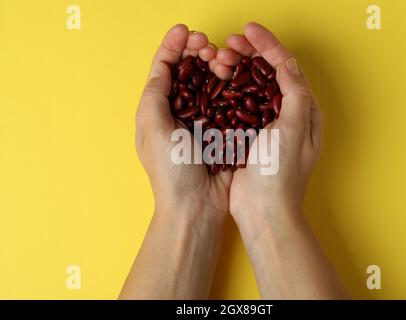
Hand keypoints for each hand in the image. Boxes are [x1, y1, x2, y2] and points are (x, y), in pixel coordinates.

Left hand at [121, 25, 229, 298]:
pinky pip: (228, 101)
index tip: (185, 31)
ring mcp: (202, 121)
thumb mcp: (154, 129)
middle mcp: (179, 113)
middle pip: (188, 73)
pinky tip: (234, 76)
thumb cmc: (171, 172)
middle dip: (196, 53)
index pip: (163, 71)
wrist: (196, 206)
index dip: (172, 47)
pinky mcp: (223, 130)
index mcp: (157, 112)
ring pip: (209, 83)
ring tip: (221, 58)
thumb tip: (162, 66)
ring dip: (214, 65)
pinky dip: (231, 85)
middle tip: (208, 45)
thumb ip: (154, 95)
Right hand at [214, 22, 322, 225]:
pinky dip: (228, 90)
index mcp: (304, 112)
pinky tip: (216, 82)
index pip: (288, 68)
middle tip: (230, 43)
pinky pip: (239, 105)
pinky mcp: (249, 136)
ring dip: (238, 70)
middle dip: (251, 54)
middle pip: (269, 74)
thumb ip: (294, 94)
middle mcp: (287, 116)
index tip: (249, 30)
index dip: (269, 46)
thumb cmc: (281, 175)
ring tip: (220, 58)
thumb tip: (288, 64)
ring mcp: (267, 126)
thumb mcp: (292, 130)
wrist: (263, 210)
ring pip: (252, 88)